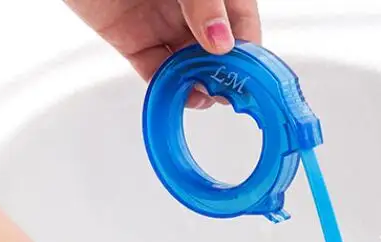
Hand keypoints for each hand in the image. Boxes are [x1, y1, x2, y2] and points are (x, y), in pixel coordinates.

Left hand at [64, 0, 260, 107]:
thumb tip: (223, 43)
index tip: (249, 74)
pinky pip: (154, 70)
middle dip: (224, 73)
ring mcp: (162, 23)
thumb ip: (206, 4)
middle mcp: (191, 7)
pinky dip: (168, 86)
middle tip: (225, 89)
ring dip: (198, 84)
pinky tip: (179, 93)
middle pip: (216, 50)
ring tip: (203, 93)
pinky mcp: (131, 39)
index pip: (241, 23)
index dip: (247, 50)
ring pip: (188, 64)